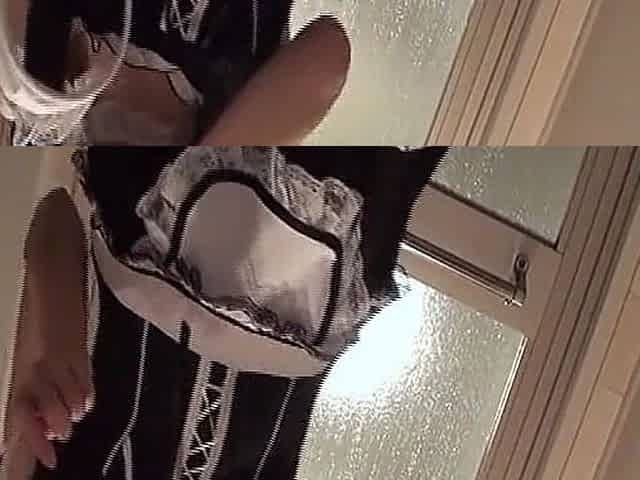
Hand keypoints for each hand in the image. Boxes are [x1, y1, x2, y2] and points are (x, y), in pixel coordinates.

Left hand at [4, 268, 93, 470]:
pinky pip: (83, 374)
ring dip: (71, 411)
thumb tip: (52, 410)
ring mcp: (59, 354)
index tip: (47, 456)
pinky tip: (86, 401)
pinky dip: (85, 391)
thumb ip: (42, 378)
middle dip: (54, 427)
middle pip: (45, 407)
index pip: (24, 408)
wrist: (52, 273)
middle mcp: (39, 363)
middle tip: (61, 436)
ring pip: (66, 395)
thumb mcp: (35, 346)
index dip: (33, 435)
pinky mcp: (77, 343)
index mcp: (26, 364)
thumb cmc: (43, 308)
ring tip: (75, 419)